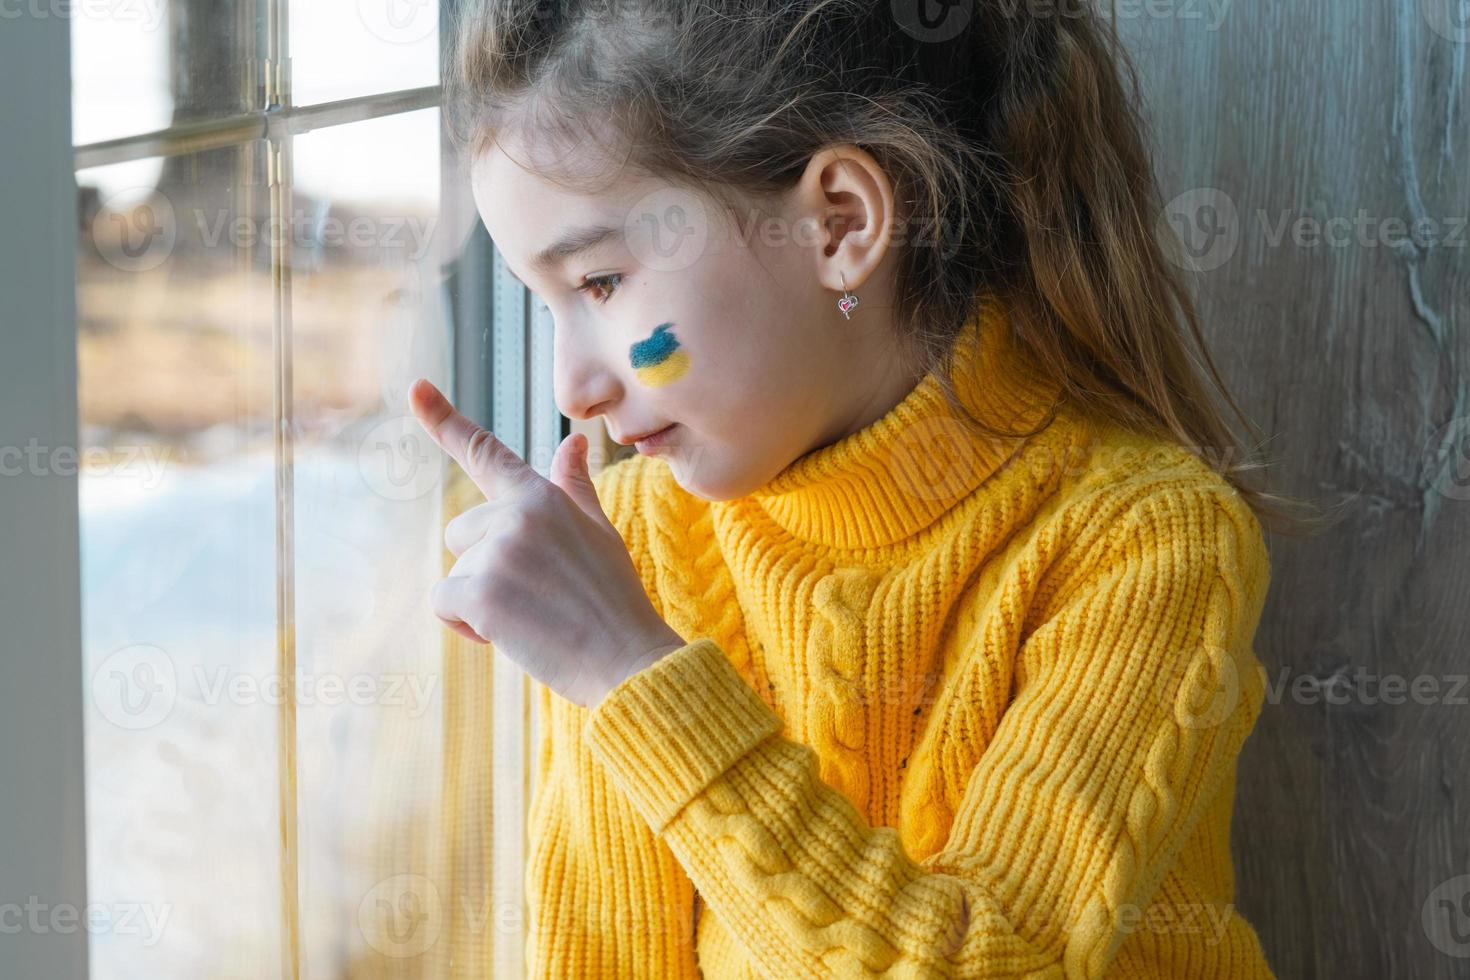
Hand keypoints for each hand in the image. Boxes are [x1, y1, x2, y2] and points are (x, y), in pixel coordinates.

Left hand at [408, 378, 686, 707]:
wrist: (629, 660)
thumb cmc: (614, 601)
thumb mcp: (599, 533)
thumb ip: (574, 487)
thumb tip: (572, 441)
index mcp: (542, 496)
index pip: (486, 453)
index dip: (445, 420)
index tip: (416, 389)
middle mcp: (516, 513)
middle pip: (461, 534)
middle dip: (485, 567)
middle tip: (536, 596)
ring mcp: (498, 549)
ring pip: (454, 572)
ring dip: (480, 600)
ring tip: (532, 618)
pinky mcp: (481, 590)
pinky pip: (444, 604)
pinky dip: (466, 625)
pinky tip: (510, 634)